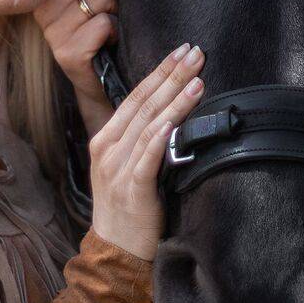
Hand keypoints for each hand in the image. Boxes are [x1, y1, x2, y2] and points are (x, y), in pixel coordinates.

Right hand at [34, 0, 116, 134]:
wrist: (97, 78)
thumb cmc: (97, 27)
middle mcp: (43, 6)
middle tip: (103, 12)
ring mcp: (53, 31)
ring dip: (114, 12)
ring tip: (104, 26)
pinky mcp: (68, 53)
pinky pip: (104, 23)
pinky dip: (114, 31)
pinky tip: (105, 42)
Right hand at [88, 43, 205, 260]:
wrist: (115, 252)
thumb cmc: (127, 208)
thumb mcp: (126, 167)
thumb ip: (142, 139)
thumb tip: (171, 111)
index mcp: (106, 139)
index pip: (135, 96)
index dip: (160, 72)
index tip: (182, 51)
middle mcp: (108, 149)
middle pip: (144, 104)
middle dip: (172, 75)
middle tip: (195, 53)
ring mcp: (118, 169)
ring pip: (149, 125)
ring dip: (175, 100)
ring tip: (198, 79)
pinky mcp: (133, 189)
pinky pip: (147, 158)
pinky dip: (160, 137)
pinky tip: (174, 121)